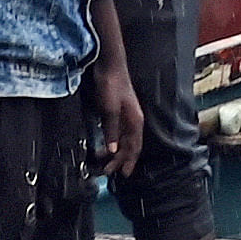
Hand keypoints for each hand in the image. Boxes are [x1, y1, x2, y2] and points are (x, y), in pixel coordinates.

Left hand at [90, 55, 143, 178]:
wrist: (109, 66)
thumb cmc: (111, 84)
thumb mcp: (109, 109)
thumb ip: (111, 130)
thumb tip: (113, 150)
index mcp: (135, 121)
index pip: (134, 147)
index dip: (129, 161)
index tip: (123, 174)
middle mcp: (133, 120)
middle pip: (129, 146)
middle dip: (120, 160)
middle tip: (108, 172)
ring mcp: (126, 116)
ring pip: (123, 140)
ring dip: (116, 152)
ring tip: (105, 162)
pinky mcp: (119, 111)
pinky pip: (118, 132)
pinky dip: (113, 142)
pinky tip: (106, 146)